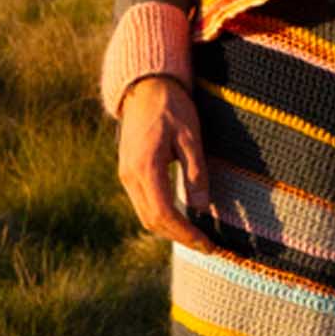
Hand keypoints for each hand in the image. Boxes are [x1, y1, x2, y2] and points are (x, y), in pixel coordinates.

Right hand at [116, 75, 215, 250]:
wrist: (145, 88)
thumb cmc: (173, 108)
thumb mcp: (191, 137)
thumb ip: (195, 173)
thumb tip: (200, 208)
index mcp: (145, 168)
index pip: (164, 213)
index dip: (186, 233)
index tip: (208, 244)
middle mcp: (130, 177)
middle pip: (152, 220)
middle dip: (180, 237)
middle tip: (208, 247)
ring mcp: (126, 175)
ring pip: (146, 214)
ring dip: (170, 230)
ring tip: (198, 238)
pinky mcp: (129, 172)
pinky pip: (144, 203)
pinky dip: (162, 217)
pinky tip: (182, 219)